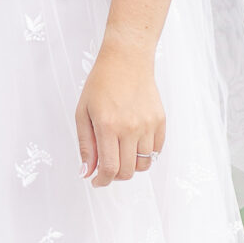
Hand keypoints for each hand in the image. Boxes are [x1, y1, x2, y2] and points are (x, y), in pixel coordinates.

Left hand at [74, 43, 164, 187]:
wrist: (127, 60)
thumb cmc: (101, 84)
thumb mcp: (83, 113)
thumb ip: (85, 145)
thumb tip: (87, 171)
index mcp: (108, 126)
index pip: (110, 168)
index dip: (102, 181)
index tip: (97, 182)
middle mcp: (131, 127)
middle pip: (128, 171)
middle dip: (115, 176)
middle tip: (107, 168)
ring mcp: (148, 125)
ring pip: (144, 164)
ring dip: (131, 166)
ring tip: (121, 153)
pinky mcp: (160, 121)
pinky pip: (156, 151)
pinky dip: (145, 154)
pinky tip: (133, 144)